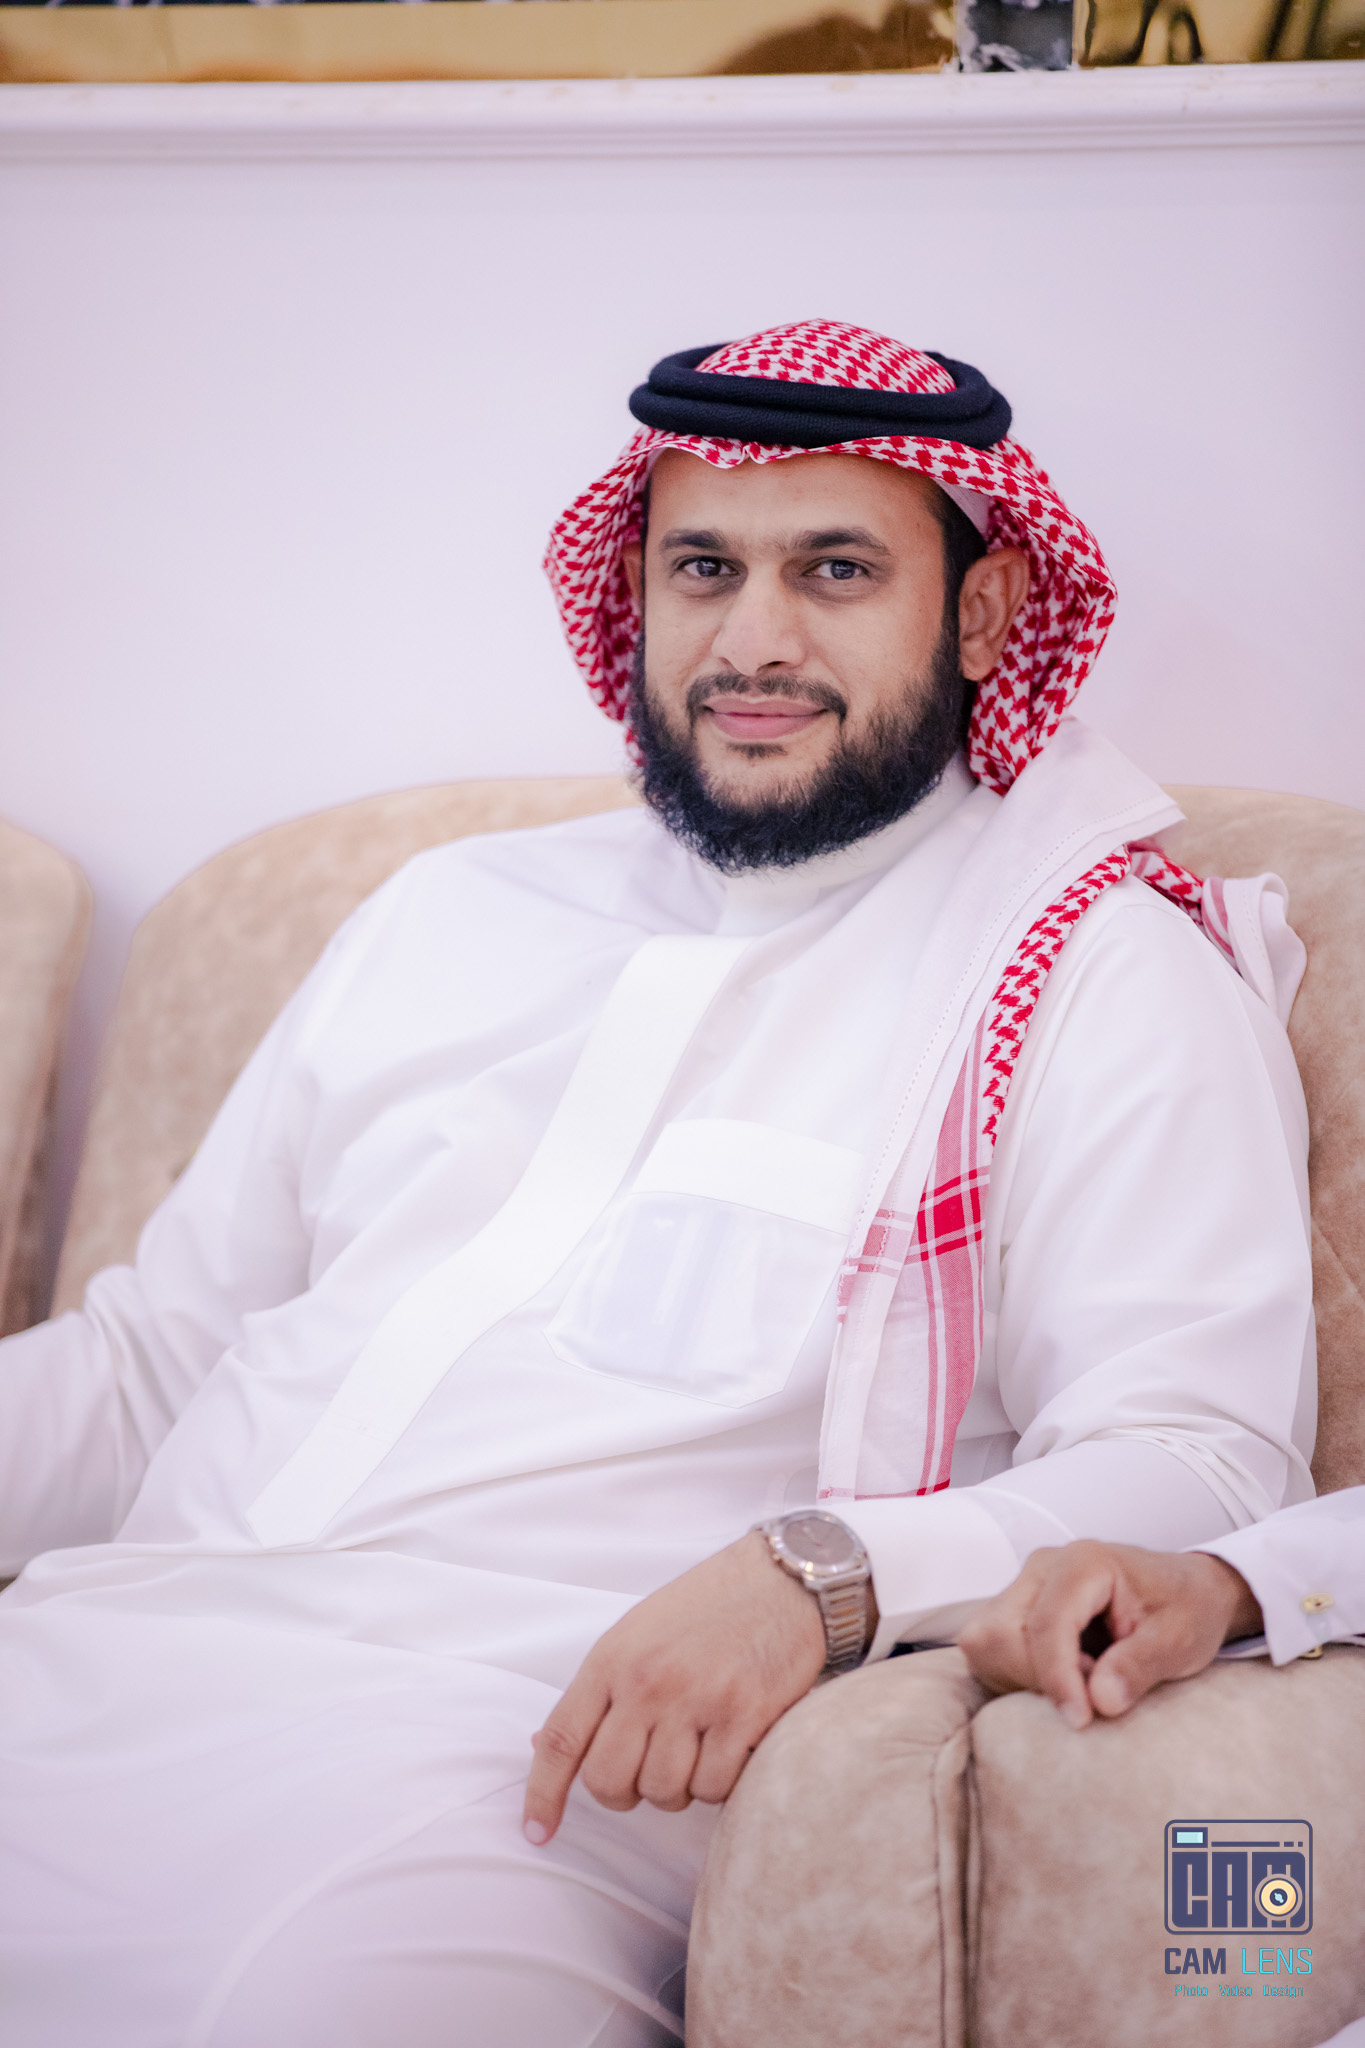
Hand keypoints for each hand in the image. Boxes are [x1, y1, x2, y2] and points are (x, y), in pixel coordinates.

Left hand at [522, 1532, 827, 1844]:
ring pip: (662, 1792)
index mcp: (613, 1658)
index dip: (543, 1793)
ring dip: (679, 1787)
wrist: (782, 1580)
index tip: (536, 1833)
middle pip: (608, 1782)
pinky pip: (714, 1788)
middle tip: (651, 1769)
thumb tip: (543, 1743)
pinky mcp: (743, 1714)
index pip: (561, 1739)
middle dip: (626, 1793)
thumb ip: (598, 1690)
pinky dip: (721, 1783)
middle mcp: (647, 1681)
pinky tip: (732, 1747)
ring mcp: (695, 1698)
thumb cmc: (707, 1608)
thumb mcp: (638, 1633)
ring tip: (699, 1748)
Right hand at [957, 1540, 1263, 1729]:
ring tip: (1080, 1680)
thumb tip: (1100, 1701)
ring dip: (1024, 1677)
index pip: (1047, 1624)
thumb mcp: (1180, 1640)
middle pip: (1001, 1633)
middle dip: (1038, 1677)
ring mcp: (1024, 1585)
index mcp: (1084, 1563)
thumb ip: (1139, 1667)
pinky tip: (1064, 1676)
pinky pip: (989, 1649)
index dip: (1058, 1679)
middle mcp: (1042, 1566)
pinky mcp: (1014, 1608)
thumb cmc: (1186, 1608)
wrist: (1187, 1591)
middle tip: (1090, 1692)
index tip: (1081, 1720)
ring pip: (986, 1641)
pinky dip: (1018, 1674)